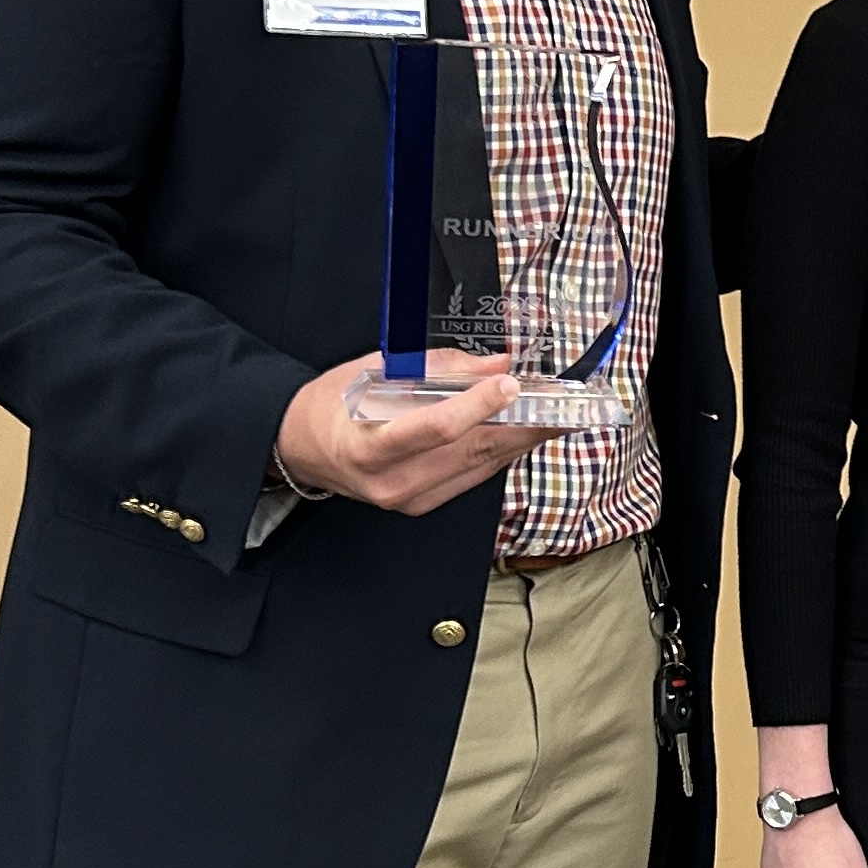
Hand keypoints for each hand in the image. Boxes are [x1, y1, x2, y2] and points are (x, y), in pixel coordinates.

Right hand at [272, 352, 535, 516]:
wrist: (303, 449)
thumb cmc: (332, 406)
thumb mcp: (372, 371)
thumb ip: (437, 368)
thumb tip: (495, 363)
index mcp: (371, 445)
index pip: (436, 428)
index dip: (478, 406)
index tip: (509, 384)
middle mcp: (393, 481)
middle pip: (472, 450)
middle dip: (524, 424)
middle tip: (563, 403)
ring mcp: (411, 498)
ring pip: (482, 466)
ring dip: (522, 439)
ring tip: (556, 414)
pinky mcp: (424, 504)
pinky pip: (474, 476)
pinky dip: (500, 452)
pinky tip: (520, 433)